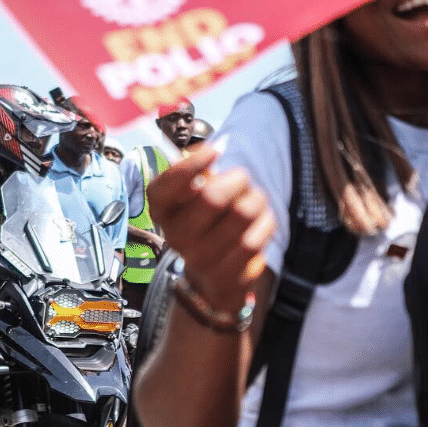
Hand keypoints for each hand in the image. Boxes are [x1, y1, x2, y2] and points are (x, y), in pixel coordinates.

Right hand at [145, 144, 274, 304]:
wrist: (210, 275)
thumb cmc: (206, 221)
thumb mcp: (193, 193)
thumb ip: (198, 168)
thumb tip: (215, 149)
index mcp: (162, 211)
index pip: (166, 185)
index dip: (192, 163)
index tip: (216, 150)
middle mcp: (175, 237)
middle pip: (212, 197)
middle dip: (237, 179)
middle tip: (243, 179)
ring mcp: (198, 260)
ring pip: (241, 215)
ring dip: (257, 201)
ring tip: (255, 202)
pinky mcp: (223, 277)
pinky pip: (254, 241)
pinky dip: (265, 225)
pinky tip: (260, 224)